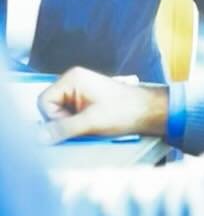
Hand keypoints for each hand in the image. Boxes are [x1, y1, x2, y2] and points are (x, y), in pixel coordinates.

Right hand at [39, 69, 167, 141]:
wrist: (150, 111)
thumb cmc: (125, 112)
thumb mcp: (92, 122)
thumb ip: (64, 128)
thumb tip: (40, 136)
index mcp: (71, 79)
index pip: (44, 101)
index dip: (53, 118)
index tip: (71, 127)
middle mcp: (73, 82)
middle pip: (52, 107)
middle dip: (64, 122)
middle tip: (84, 129)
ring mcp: (80, 91)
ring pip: (62, 113)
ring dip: (73, 125)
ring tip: (92, 128)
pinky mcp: (88, 100)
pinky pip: (73, 115)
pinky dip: (80, 124)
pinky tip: (94, 127)